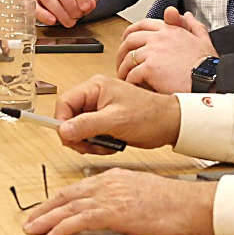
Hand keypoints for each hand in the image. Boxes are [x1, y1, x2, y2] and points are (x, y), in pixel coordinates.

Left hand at [20, 169, 216, 234]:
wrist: (191, 203)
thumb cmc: (173, 204)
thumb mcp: (139, 196)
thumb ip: (120, 202)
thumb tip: (108, 217)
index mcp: (113, 179)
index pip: (76, 189)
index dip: (56, 201)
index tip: (43, 211)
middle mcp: (107, 184)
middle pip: (67, 196)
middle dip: (44, 210)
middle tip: (28, 222)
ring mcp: (111, 197)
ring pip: (70, 207)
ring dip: (47, 219)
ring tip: (32, 230)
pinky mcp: (117, 212)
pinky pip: (83, 219)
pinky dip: (65, 227)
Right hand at [52, 75, 182, 151]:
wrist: (171, 124)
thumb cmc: (149, 116)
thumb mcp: (115, 121)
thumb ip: (86, 125)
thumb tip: (62, 130)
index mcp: (95, 87)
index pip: (65, 103)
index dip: (62, 121)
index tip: (68, 137)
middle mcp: (95, 96)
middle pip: (70, 117)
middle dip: (77, 135)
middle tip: (88, 146)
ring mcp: (100, 109)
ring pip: (79, 128)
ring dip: (88, 142)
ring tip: (104, 145)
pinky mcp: (106, 120)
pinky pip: (90, 134)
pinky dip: (97, 143)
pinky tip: (110, 145)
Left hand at [116, 9, 216, 92]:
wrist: (210, 81)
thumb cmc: (208, 66)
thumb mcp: (203, 40)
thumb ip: (193, 26)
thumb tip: (186, 15)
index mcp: (170, 30)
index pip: (143, 25)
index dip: (131, 33)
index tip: (126, 42)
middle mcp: (159, 38)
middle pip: (130, 40)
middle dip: (122, 51)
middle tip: (121, 63)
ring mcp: (153, 52)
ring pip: (128, 58)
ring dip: (123, 69)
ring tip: (125, 78)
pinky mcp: (150, 68)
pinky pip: (131, 74)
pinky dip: (129, 81)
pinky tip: (132, 86)